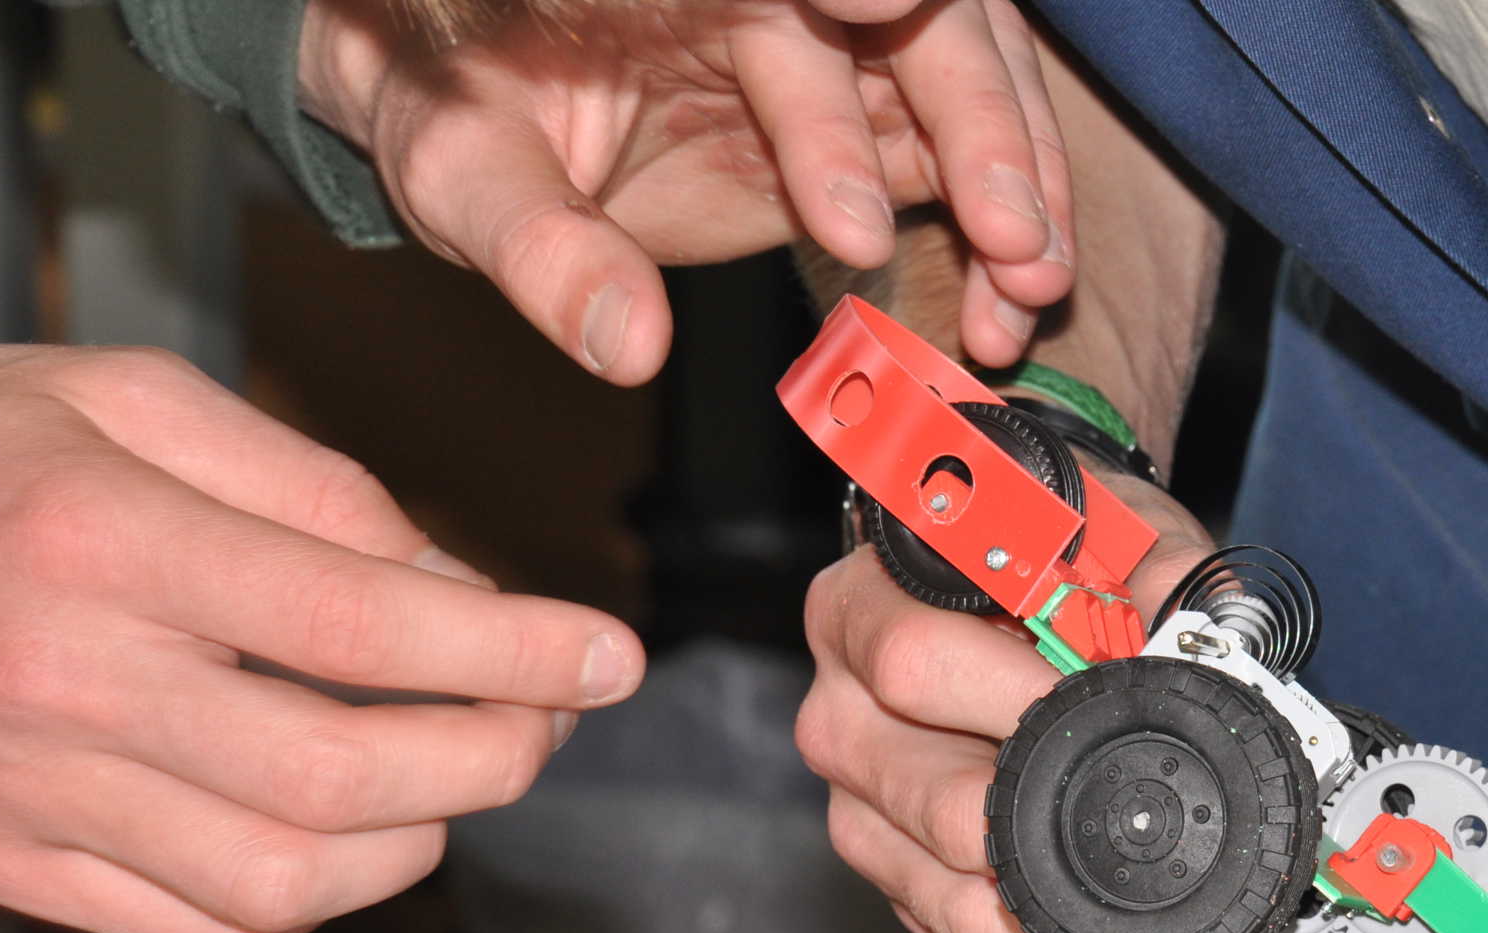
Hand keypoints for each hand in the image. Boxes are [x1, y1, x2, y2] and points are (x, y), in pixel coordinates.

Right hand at [0, 346, 642, 932]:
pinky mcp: (16, 863)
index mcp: (99, 539)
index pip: (357, 624)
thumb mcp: (127, 397)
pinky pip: (206, 929)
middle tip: (547, 714)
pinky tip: (338, 828)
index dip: (511, 653)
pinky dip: (311, 897)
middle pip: (340, 775)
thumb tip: (454, 590)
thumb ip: (307, 488)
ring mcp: (32, 792)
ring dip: (415, 837)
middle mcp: (64, 681)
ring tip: (451, 767)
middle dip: (491, 756)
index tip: (605, 657)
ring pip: (286, 879)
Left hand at [300, 0, 1071, 379]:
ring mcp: (836, 43)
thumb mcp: (464, 171)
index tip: (885, 0)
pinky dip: (999, 228)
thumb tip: (627, 343)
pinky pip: (960, 156)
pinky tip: (1007, 304)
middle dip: (970, 115)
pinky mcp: (868, 112)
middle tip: (1004, 225)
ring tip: (1029, 280)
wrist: (480, 106)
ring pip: (965, 75)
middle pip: (915, 13)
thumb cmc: (459, 105)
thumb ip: (541, 247)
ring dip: (1014, 178)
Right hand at [796, 472, 1215, 932]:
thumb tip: (1193, 636)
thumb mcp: (1105, 528)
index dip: (1017, 692)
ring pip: (957, 911)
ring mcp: (870, 825)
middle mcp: (846, 725)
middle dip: (1053, 824)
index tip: (1108, 702)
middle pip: (939, 809)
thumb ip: (1146, 562)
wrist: (1031, 590)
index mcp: (863, 615)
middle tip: (1151, 814)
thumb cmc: (1060, 557)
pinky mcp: (907, 899)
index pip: (913, 664)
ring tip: (1172, 926)